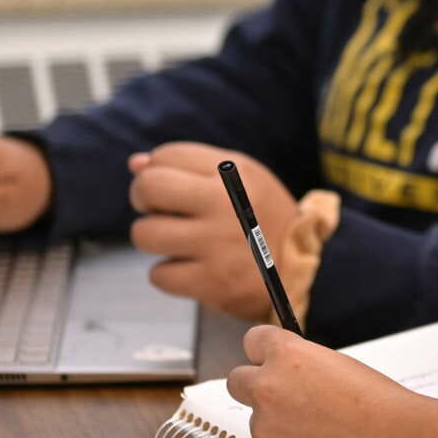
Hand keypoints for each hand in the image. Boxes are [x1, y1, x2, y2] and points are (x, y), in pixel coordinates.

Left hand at [128, 143, 299, 321]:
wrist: (302, 269)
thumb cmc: (261, 218)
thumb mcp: (239, 179)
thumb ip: (190, 166)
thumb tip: (135, 164)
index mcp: (233, 172)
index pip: (166, 156)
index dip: (157, 171)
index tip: (170, 189)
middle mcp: (225, 203)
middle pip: (148, 188)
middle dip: (143, 200)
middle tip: (159, 212)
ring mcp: (218, 243)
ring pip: (144, 234)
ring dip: (153, 239)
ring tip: (176, 242)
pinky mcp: (213, 281)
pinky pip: (158, 275)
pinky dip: (168, 274)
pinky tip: (189, 268)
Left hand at [226, 325, 424, 437]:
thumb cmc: (376, 401)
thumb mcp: (334, 363)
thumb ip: (298, 363)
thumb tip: (281, 369)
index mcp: (285, 355)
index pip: (252, 341)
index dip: (264, 350)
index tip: (268, 357)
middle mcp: (267, 388)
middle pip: (236, 380)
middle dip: (255, 384)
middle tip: (282, 394)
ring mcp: (265, 427)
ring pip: (257, 419)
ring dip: (277, 422)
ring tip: (319, 429)